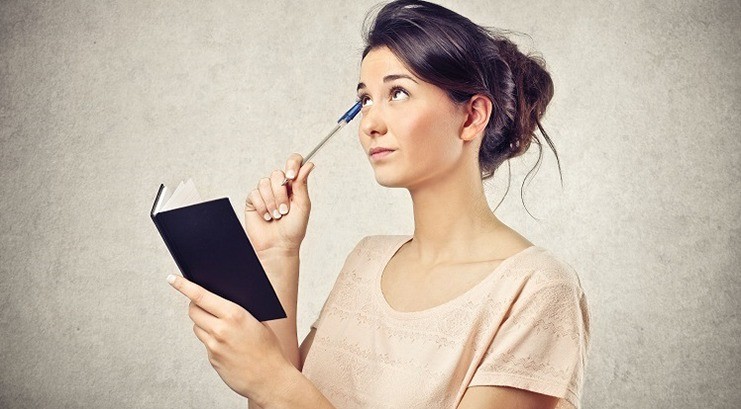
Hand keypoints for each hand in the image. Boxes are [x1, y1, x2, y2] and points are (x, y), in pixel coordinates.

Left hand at [167, 274, 292, 403]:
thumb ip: (240, 310)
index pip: (201, 296)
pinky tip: (228, 344)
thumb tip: (222, 299)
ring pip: (197, 327)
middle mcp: (220, 330)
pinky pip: (206, 343)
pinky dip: (212, 340)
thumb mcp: (260, 322)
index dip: (183, 285)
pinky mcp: (212, 360)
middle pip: (193, 311)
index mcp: (234, 315)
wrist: (270, 379)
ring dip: (204, 323)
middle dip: (196, 305)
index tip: (172, 278)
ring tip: (221, 325)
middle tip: (202, 303)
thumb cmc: (269, 348)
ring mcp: (214, 346)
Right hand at [244, 153, 315, 255]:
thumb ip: (302, 184)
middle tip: (285, 209)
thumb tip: (308, 165)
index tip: (292, 175)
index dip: (292, 164)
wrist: (279, 246)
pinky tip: (267, 217)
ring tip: (276, 215)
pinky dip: (262, 207)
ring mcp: (266, 193)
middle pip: (277, 174)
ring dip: (272, 202)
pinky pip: (255, 194)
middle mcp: (279, 187)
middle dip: (281, 194)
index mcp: (294, 185)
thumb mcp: (303, 205)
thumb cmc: (293, 229)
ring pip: (265, 183)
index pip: (294, 163)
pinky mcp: (254, 200)